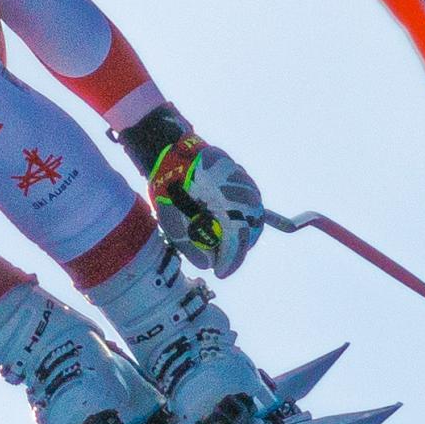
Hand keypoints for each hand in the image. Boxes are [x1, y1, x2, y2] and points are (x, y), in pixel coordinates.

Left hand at [118, 106, 264, 278]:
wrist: (171, 149)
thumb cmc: (169, 186)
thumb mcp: (172, 223)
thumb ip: (190, 248)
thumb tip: (207, 265)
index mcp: (224, 209)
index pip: (235, 245)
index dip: (230, 263)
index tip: (221, 273)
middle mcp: (240, 196)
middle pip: (250, 233)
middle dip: (239, 250)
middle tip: (224, 259)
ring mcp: (244, 183)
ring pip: (255, 217)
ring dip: (245, 233)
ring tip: (227, 242)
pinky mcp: (242, 174)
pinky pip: (252, 200)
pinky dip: (245, 215)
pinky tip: (230, 220)